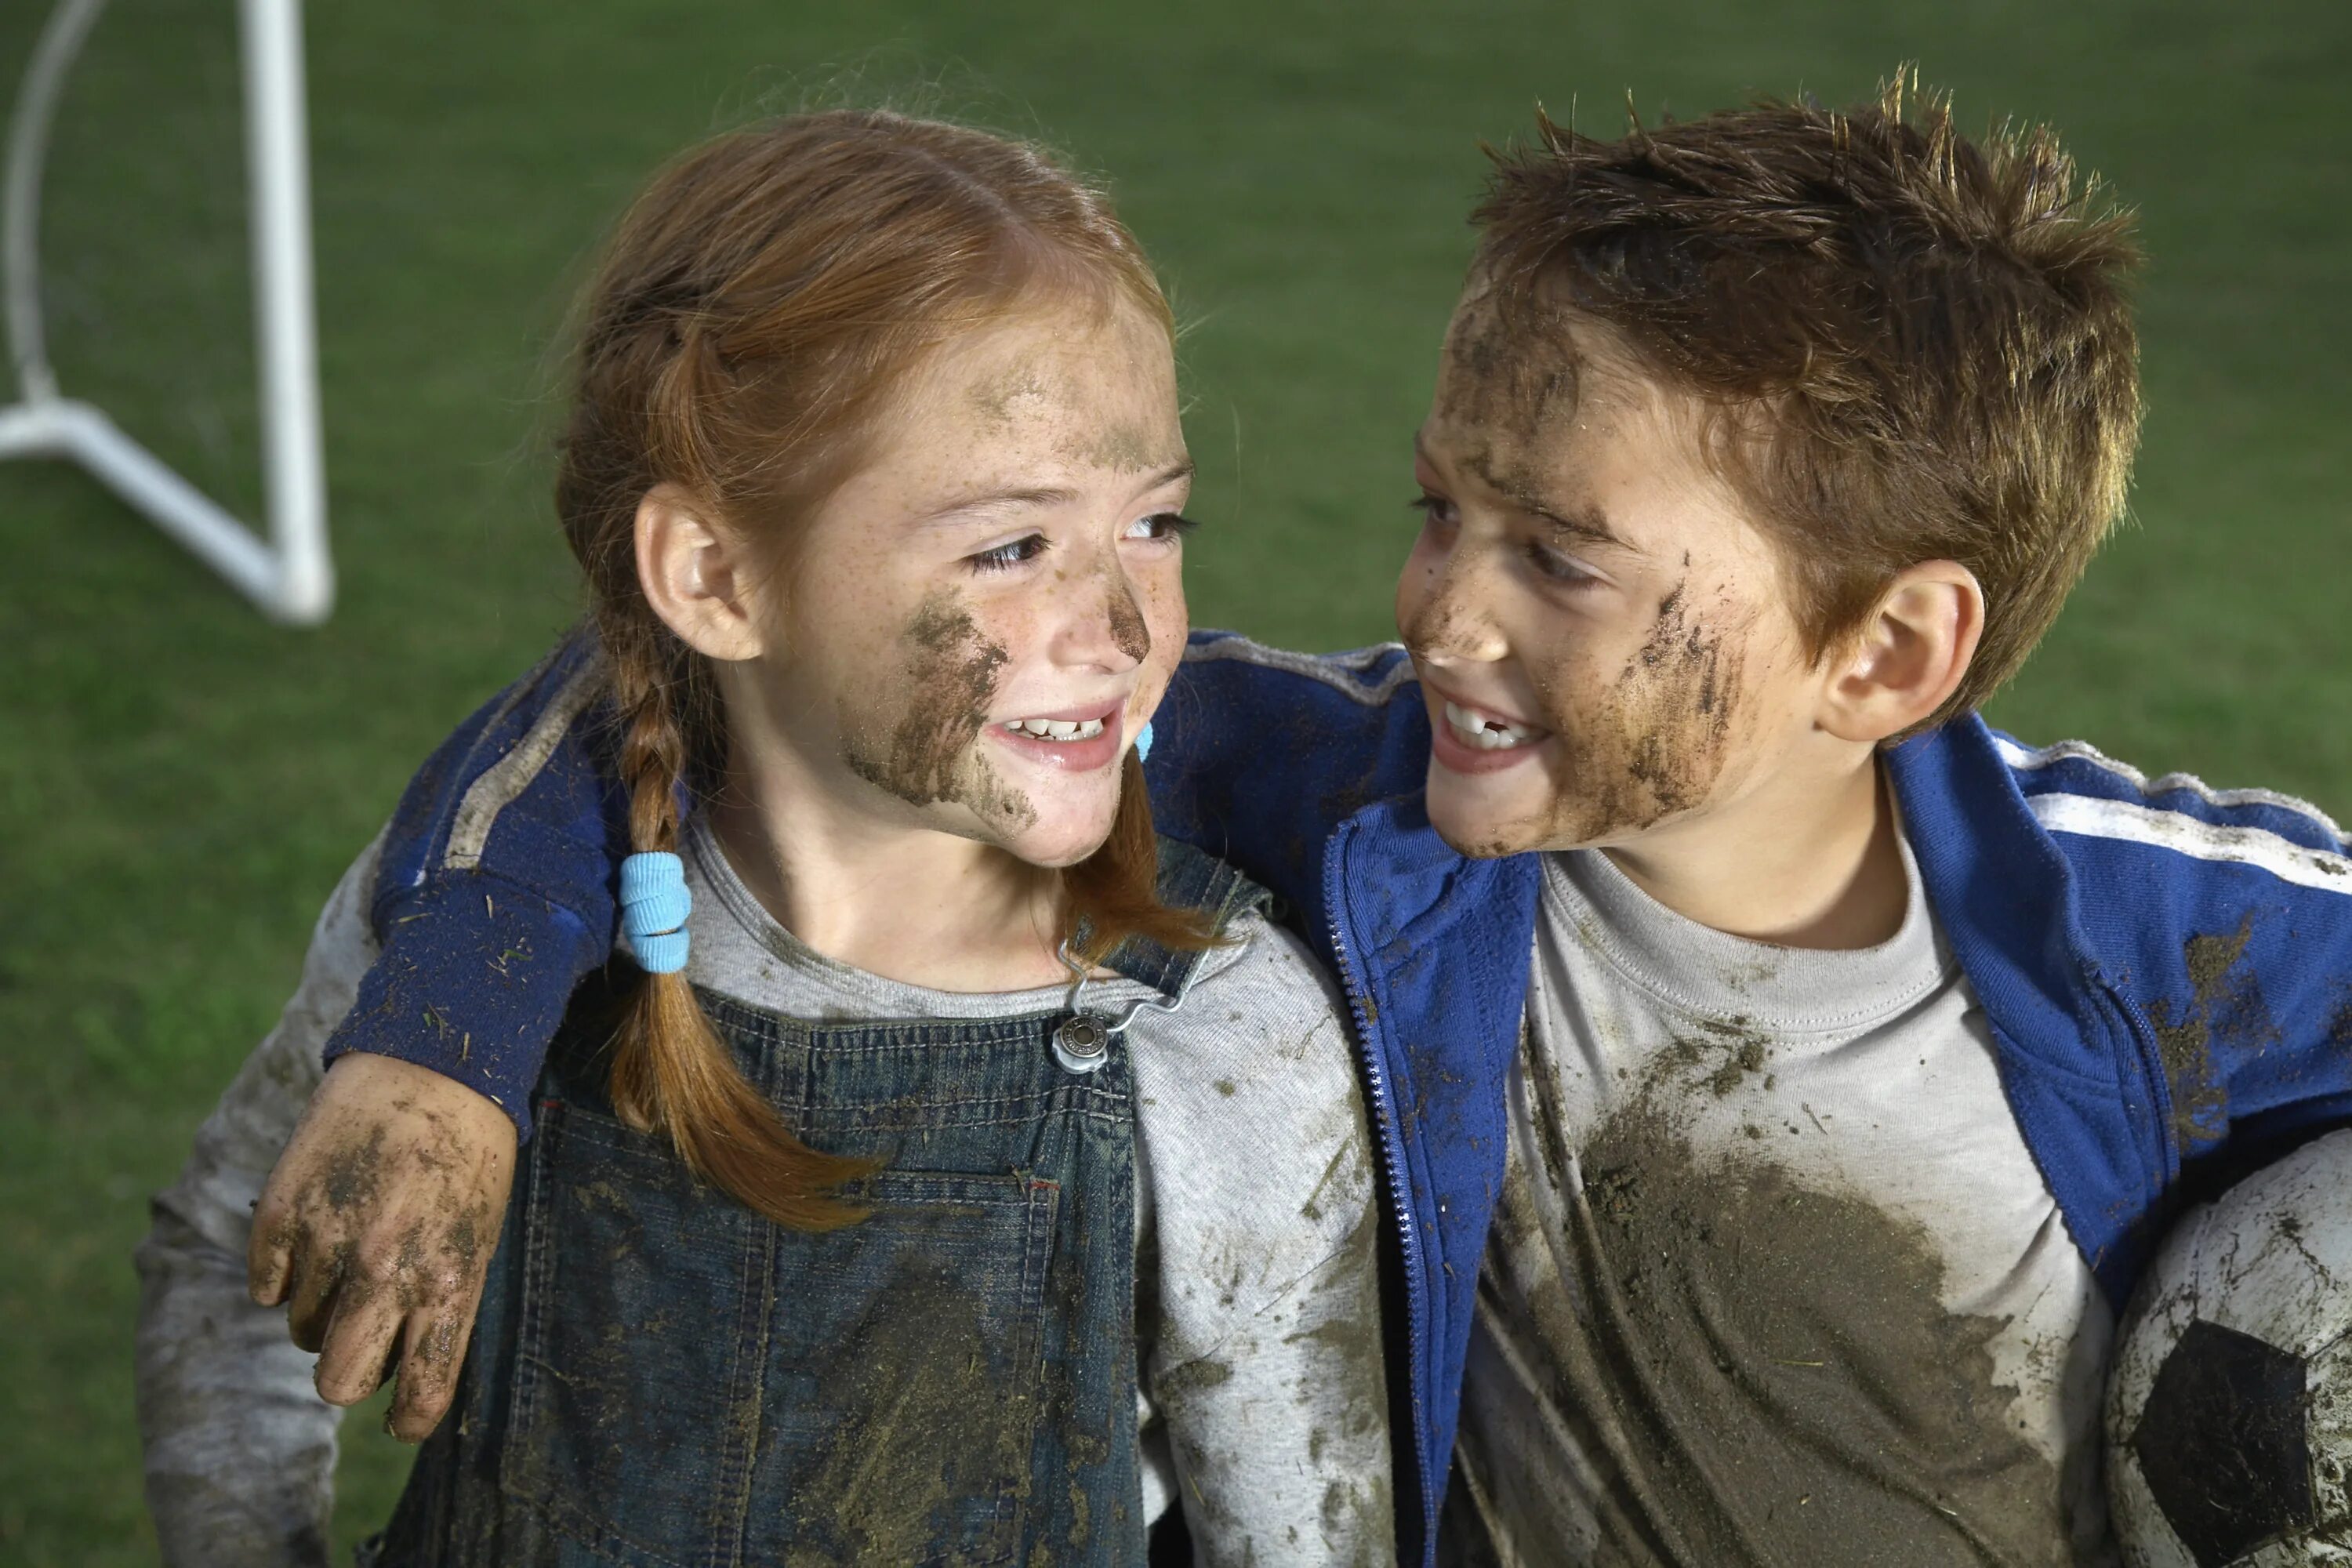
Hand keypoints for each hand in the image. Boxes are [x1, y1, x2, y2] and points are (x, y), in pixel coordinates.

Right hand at [248, 1051, 516, 1441]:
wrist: (431, 1064)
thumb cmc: (468, 1159)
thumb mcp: (479, 1237)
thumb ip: (443, 1305)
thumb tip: (404, 1371)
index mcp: (450, 1281)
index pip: (422, 1393)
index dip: (409, 1421)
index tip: (402, 1421)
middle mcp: (387, 1270)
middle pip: (338, 1384)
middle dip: (348, 1376)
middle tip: (362, 1341)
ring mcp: (329, 1241)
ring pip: (302, 1333)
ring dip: (322, 1312)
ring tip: (351, 1256)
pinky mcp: (281, 1213)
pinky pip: (266, 1288)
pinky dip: (283, 1275)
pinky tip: (315, 1234)